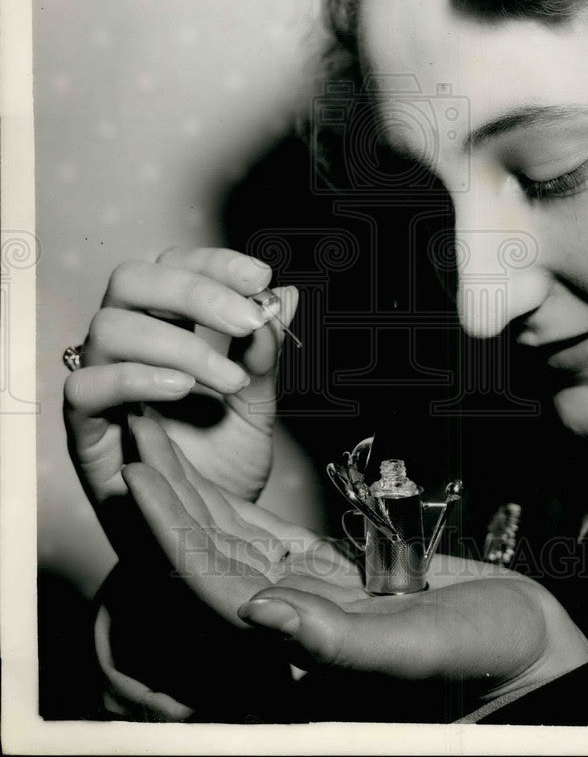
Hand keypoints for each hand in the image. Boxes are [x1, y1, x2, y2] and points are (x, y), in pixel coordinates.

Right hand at [63, 247, 298, 547]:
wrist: (204, 542)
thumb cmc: (222, 469)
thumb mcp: (255, 409)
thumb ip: (263, 357)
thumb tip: (285, 297)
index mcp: (168, 328)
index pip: (175, 267)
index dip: (214, 263)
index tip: (261, 278)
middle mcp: (129, 346)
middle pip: (133, 280)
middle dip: (193, 290)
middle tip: (246, 320)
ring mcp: (102, 383)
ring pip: (109, 327)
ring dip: (176, 343)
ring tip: (229, 380)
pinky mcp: (83, 428)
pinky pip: (86, 386)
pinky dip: (134, 379)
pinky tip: (181, 390)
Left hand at [123, 418, 587, 711]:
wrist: (523, 642)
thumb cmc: (485, 652)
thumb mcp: (417, 646)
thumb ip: (336, 640)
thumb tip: (258, 614)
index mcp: (299, 641)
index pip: (212, 581)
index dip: (169, 529)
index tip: (136, 475)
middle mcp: (289, 618)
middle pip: (206, 550)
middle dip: (165, 493)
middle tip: (135, 429)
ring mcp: (306, 592)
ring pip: (229, 536)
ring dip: (190, 487)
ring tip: (161, 434)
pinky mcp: (328, 572)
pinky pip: (266, 532)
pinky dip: (235, 498)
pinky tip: (215, 468)